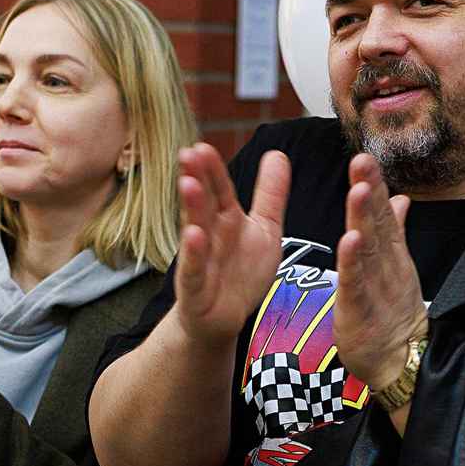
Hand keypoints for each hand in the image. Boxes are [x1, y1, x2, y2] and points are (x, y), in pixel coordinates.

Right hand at [173, 143, 287, 350]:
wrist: (224, 318)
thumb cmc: (241, 272)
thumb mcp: (265, 230)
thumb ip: (270, 194)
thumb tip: (277, 153)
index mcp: (226, 218)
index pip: (219, 189)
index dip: (213, 169)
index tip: (204, 146)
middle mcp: (210, 234)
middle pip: (203, 202)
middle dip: (197, 178)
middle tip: (190, 153)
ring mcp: (200, 260)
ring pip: (194, 229)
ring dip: (191, 208)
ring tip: (188, 184)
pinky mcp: (196, 288)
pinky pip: (194, 268)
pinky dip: (194, 253)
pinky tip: (194, 235)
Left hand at [332, 152, 426, 392]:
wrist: (401, 362)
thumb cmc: (393, 313)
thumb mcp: (396, 267)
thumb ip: (395, 230)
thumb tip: (400, 198)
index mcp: (389, 254)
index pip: (382, 213)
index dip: (375, 184)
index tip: (365, 157)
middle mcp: (386, 266)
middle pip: (377, 223)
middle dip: (369, 190)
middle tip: (362, 161)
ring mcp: (375, 287)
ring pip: (368, 248)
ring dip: (363, 218)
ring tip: (359, 190)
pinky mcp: (361, 311)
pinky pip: (356, 283)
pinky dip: (352, 262)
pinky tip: (348, 240)